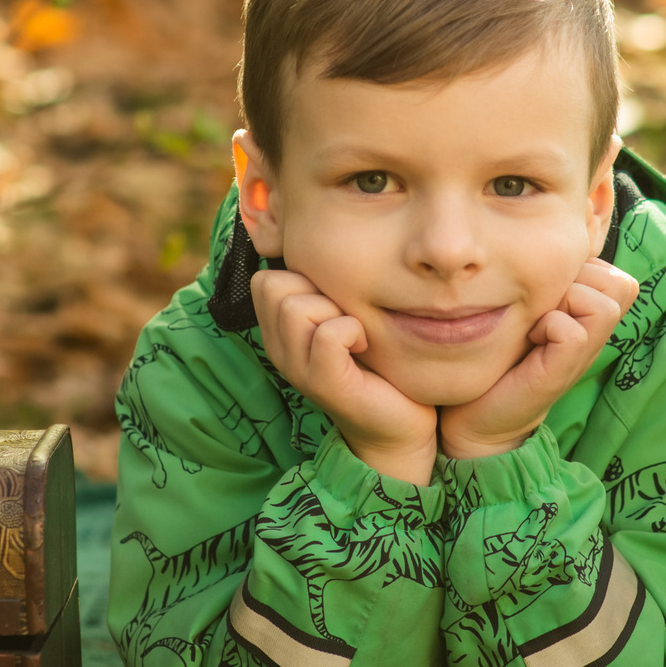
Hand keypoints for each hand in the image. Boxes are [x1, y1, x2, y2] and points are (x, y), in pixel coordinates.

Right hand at [251, 268, 438, 484]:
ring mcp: (297, 369)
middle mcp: (279, 350)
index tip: (335, 303)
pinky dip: (353, 331)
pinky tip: (364, 348)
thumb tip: (321, 240)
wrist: (400, 426)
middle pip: (273, 284)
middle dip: (315, 290)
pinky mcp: (324, 384)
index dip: (302, 278)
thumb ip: (326, 289)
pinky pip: (329, 334)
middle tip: (345, 317)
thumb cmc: (377, 365)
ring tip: (355, 335)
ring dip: (335, 310)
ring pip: (296, 305)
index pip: (265, 278)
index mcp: (279, 333)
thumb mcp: (344, 317)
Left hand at [438, 260, 639, 461]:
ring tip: (539, 320)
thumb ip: (552, 282)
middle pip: (618, 283)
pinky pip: (573, 331)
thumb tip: (557, 246)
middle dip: (577, 282)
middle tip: (544, 305)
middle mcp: (596, 335)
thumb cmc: (502, 355)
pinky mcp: (564, 372)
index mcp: (592, 316)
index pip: (614, 272)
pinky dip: (549, 326)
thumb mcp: (531, 308)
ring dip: (566, 302)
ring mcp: (585, 355)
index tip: (548, 294)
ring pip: (604, 304)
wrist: (478, 413)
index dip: (582, 270)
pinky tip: (531, 338)